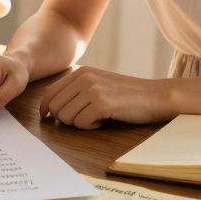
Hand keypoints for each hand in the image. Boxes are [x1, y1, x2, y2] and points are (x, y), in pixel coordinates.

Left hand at [38, 66, 171, 128]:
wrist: (156, 96)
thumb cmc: (126, 95)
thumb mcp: (98, 85)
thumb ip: (76, 91)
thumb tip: (49, 108)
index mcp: (81, 72)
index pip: (49, 92)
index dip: (45, 108)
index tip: (45, 118)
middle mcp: (84, 77)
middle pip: (55, 107)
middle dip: (65, 119)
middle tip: (85, 119)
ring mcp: (93, 89)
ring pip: (66, 117)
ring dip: (80, 124)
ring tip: (97, 117)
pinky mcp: (102, 103)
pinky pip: (81, 124)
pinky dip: (91, 127)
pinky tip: (105, 120)